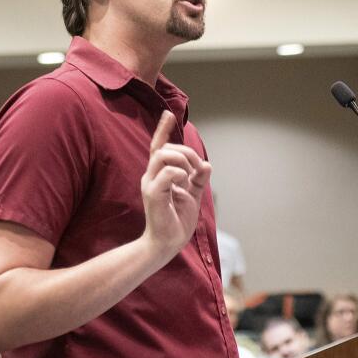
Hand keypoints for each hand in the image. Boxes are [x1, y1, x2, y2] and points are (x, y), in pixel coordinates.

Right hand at [140, 110, 210, 260]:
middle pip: (165, 148)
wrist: (167, 244)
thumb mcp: (192, 196)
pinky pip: (167, 173)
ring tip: (190, 175)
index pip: (158, 147)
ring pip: (163, 156)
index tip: (168, 113)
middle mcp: (151, 176)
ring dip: (182, 160)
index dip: (163, 130)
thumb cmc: (176, 221)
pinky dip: (180, 174)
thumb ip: (198, 180)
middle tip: (198, 168)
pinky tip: (184, 184)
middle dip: (186, 152)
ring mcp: (150, 184)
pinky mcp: (153, 195)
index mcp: (159, 175)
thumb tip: (207, 165)